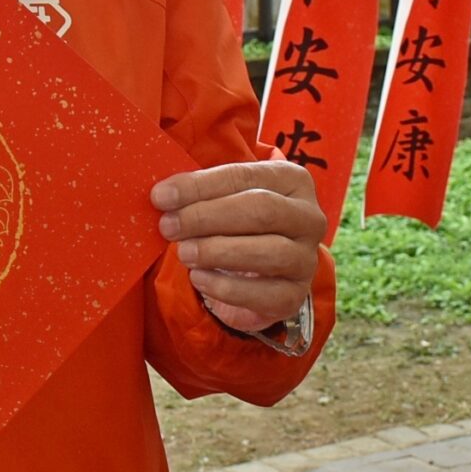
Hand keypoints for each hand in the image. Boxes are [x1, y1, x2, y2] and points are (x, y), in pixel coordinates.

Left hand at [152, 160, 324, 334]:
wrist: (257, 270)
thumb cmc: (237, 221)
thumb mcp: (224, 197)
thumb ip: (200, 193)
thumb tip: (162, 196)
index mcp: (291, 180)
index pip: (245, 176)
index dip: (201, 186)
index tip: (161, 196)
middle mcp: (309, 217)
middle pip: (262, 210)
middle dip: (208, 217)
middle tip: (169, 226)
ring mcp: (306, 258)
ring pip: (269, 251)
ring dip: (218, 251)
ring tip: (184, 253)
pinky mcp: (295, 295)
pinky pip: (264, 293)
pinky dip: (227, 287)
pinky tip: (199, 279)